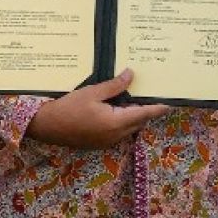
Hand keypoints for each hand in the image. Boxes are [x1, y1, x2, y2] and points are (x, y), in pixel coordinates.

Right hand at [25, 69, 170, 148]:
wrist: (47, 126)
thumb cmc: (69, 107)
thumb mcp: (92, 92)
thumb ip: (114, 85)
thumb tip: (131, 75)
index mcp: (116, 122)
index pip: (144, 114)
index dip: (158, 108)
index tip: (170, 103)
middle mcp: (116, 135)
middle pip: (138, 122)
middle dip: (145, 110)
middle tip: (150, 94)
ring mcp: (107, 141)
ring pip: (128, 127)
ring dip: (132, 115)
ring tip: (133, 98)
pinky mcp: (99, 143)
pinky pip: (118, 132)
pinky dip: (121, 121)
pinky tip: (115, 108)